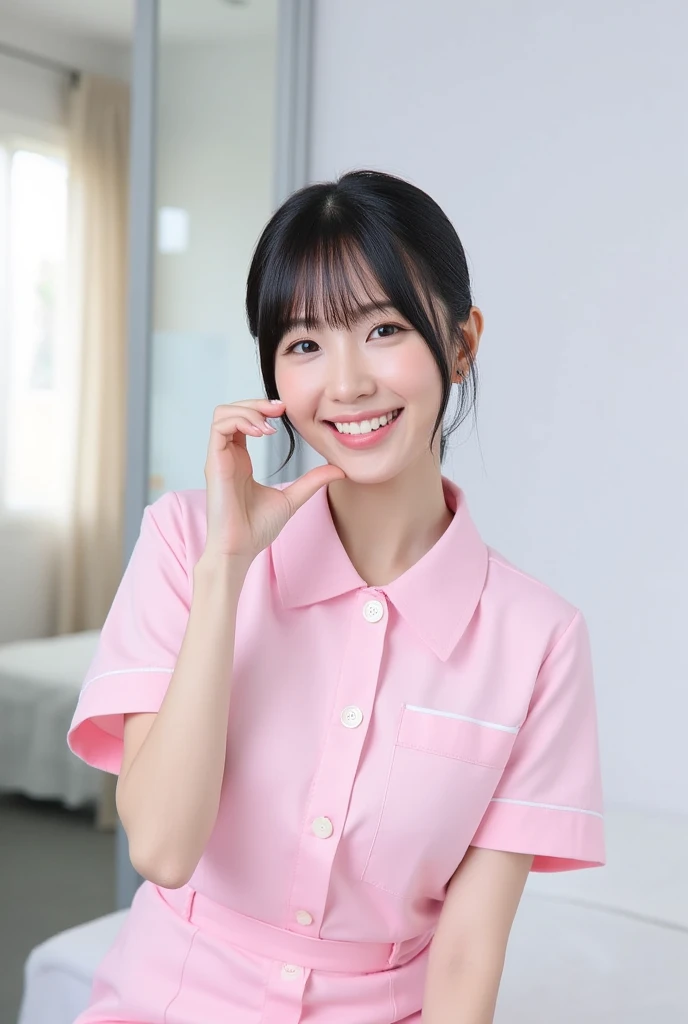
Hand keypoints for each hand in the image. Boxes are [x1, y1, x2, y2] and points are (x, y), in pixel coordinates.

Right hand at [202, 399, 344, 562]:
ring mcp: (219, 458)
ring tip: (270, 424)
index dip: (262, 409)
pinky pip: (219, 428)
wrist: (240, 549)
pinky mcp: (214, 463)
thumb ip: (311, 482)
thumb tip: (337, 470)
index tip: (284, 412)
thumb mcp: (292, 499)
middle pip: (231, 410)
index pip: (244, 420)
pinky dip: (240, 421)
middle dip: (256, 402)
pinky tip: (262, 433)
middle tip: (280, 409)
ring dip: (247, 409)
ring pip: (222, 413)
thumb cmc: (256, 529)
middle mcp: (227, 455)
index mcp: (240, 459)